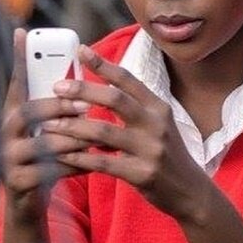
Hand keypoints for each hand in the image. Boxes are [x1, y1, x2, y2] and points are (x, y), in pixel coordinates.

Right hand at [0, 29, 90, 223]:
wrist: (27, 205)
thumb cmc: (42, 160)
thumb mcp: (45, 130)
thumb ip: (55, 108)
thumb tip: (80, 72)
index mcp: (13, 114)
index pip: (15, 81)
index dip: (18, 57)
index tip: (22, 32)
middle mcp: (5, 133)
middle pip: (28, 111)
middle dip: (59, 106)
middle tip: (85, 105)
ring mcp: (8, 158)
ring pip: (43, 143)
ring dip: (73, 138)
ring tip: (97, 137)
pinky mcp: (17, 182)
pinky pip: (50, 170)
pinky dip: (75, 165)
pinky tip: (92, 163)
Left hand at [42, 44, 209, 222]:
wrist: (191, 192)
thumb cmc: (166, 154)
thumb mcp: (156, 125)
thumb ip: (130, 109)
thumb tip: (91, 94)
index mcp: (158, 107)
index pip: (128, 79)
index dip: (103, 64)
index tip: (80, 50)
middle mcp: (156, 124)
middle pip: (114, 99)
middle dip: (83, 90)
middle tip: (57, 87)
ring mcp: (150, 150)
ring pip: (103, 132)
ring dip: (73, 127)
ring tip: (50, 124)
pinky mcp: (142, 174)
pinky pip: (103, 163)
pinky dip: (80, 157)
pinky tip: (62, 154)